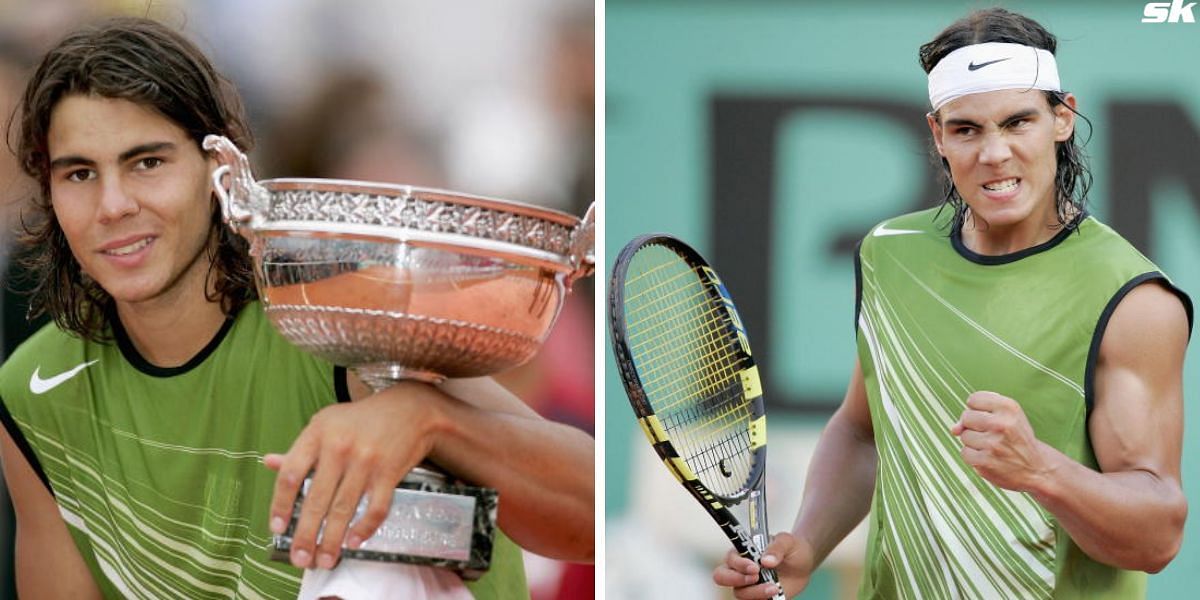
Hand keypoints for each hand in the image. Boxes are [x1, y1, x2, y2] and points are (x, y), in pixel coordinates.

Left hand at [263, 381, 448, 569]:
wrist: (410, 409)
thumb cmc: (362, 419)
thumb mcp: (326, 424)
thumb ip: (300, 449)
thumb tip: (269, 463)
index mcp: (318, 433)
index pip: (291, 474)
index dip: (280, 505)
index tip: (277, 529)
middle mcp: (339, 447)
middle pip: (316, 499)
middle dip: (305, 535)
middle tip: (300, 559)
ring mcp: (365, 461)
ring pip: (343, 508)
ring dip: (332, 539)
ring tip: (324, 560)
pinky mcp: (389, 472)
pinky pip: (375, 507)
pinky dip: (364, 528)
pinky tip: (354, 542)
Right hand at [712, 532, 814, 598]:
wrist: (803, 565)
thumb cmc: (792, 549)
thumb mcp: (788, 541)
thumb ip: (777, 547)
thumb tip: (766, 560)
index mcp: (744, 551)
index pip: (731, 558)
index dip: (739, 564)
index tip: (754, 567)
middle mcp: (741, 569)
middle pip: (722, 576)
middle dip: (736, 579)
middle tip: (756, 578)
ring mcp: (748, 585)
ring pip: (739, 593)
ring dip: (755, 592)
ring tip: (774, 587)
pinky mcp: (758, 597)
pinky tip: (775, 595)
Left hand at [951, 391, 1049, 491]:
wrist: (1038, 469)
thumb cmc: (1016, 439)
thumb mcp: (1007, 418)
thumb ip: (978, 414)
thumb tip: (954, 429)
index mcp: (1009, 408)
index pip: (973, 399)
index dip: (977, 409)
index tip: (988, 417)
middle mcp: (1002, 424)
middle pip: (966, 417)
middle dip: (973, 426)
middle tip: (991, 434)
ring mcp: (993, 443)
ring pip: (964, 436)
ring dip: (973, 443)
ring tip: (993, 447)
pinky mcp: (986, 461)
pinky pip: (964, 453)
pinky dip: (973, 457)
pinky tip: (989, 458)